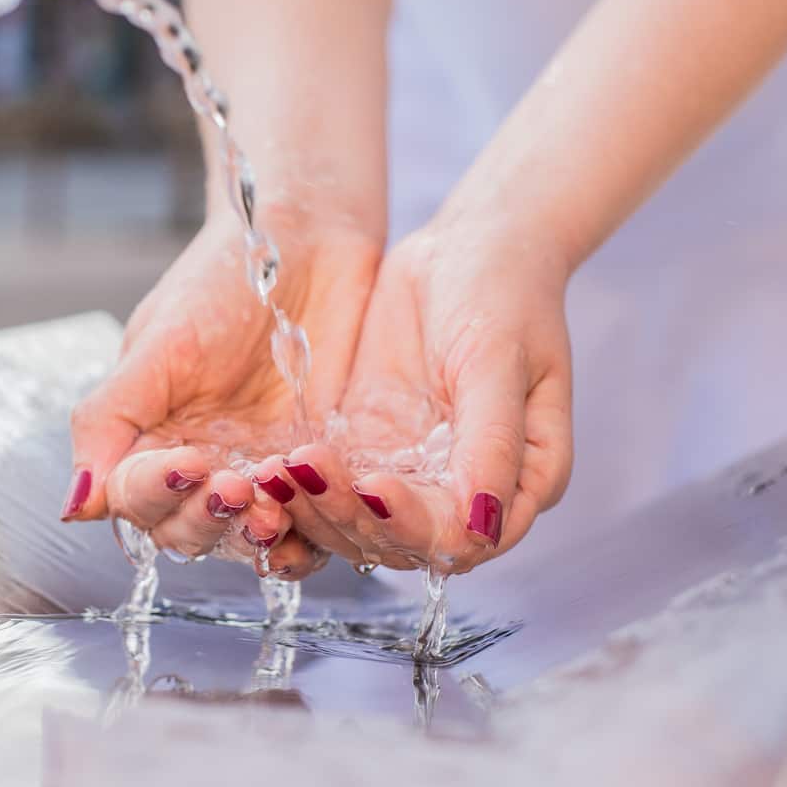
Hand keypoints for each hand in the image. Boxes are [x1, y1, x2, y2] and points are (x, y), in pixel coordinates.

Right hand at [63, 206, 380, 576]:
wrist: (306, 242)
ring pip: (242, 539)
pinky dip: (307, 539)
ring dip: (253, 536)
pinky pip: (307, 529)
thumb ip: (109, 420)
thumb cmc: (222, 280)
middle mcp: (197, 464)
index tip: (188, 463)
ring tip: (273, 510)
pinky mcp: (313, 474)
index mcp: (147, 436)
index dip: (155, 493)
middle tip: (236, 488)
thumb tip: (73, 505)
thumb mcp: (158, 343)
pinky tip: (313, 526)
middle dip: (205, 520)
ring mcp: (255, 471)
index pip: (133, 497)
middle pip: (182, 530)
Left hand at [273, 218, 573, 574]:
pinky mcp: (367, 449)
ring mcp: (412, 473)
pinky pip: (331, 486)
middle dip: (348, 516)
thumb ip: (492, 444)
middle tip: (302, 471)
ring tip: (273, 470)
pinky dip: (300, 486)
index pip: (460, 539)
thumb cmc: (503, 293)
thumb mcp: (498, 361)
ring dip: (314, 509)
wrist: (468, 244)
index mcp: (520, 484)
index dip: (412, 526)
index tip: (372, 485)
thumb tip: (481, 526)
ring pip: (356, 524)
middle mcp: (463, 493)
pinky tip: (267, 465)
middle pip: (399, 542)